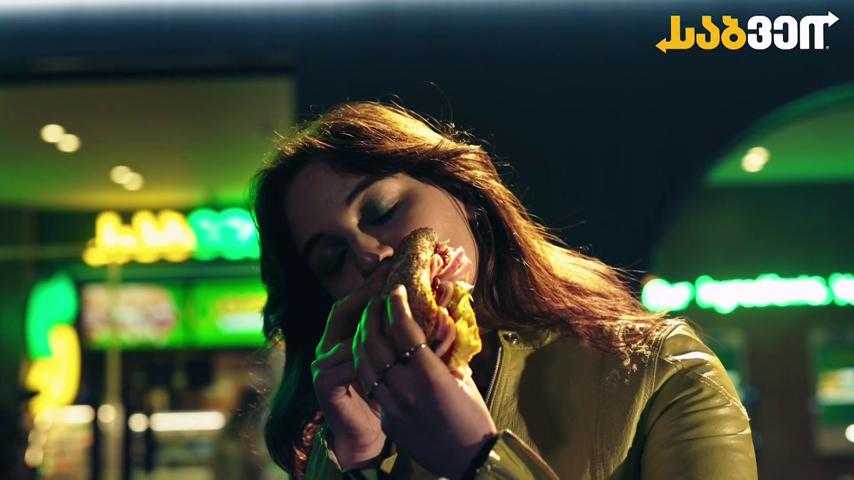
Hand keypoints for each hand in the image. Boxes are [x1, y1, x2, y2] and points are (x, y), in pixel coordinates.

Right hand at [311, 262, 392, 468]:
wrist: (368, 437)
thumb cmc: (388, 397)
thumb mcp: (399, 361)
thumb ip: (407, 337)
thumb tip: (441, 309)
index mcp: (345, 336)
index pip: (357, 302)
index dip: (372, 284)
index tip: (393, 265)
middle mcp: (330, 345)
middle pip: (346, 309)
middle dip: (368, 293)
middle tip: (391, 278)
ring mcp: (323, 363)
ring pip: (350, 335)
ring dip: (374, 323)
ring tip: (395, 308)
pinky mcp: (325, 382)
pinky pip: (347, 362)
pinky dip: (368, 355)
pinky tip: (388, 348)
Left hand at [353, 285, 497, 478]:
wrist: (469, 459)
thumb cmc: (474, 415)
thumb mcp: (463, 376)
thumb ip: (446, 350)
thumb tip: (439, 321)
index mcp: (429, 374)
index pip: (403, 329)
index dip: (396, 304)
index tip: (395, 288)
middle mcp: (405, 388)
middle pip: (374, 341)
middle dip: (372, 315)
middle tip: (377, 301)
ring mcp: (392, 405)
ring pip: (363, 362)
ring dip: (363, 337)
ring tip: (369, 322)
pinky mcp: (387, 418)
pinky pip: (370, 383)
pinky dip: (367, 363)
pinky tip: (373, 353)